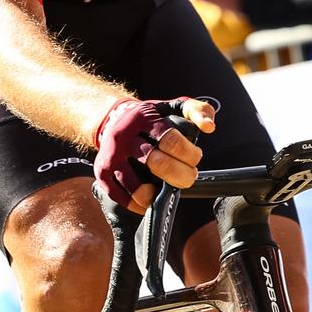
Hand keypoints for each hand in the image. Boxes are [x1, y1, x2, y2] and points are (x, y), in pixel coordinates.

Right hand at [93, 97, 216, 213]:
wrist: (110, 119)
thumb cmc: (147, 118)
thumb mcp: (172, 106)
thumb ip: (196, 110)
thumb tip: (209, 127)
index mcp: (144, 118)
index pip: (170, 140)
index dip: (189, 154)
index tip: (195, 159)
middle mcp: (124, 136)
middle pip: (156, 163)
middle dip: (179, 175)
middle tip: (188, 178)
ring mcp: (111, 156)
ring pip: (135, 185)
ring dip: (157, 195)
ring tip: (167, 192)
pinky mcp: (102, 173)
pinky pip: (120, 196)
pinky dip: (138, 205)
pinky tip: (150, 201)